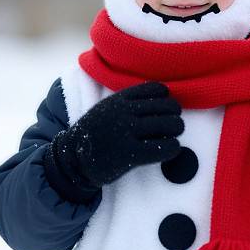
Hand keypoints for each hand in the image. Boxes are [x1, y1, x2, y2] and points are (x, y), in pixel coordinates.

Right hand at [49, 81, 183, 187]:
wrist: (73, 160)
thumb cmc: (95, 133)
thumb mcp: (107, 108)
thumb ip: (128, 101)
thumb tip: (162, 96)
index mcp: (120, 99)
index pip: (156, 89)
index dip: (166, 97)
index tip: (165, 107)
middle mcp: (124, 112)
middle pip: (167, 106)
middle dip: (175, 114)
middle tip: (175, 123)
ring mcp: (127, 132)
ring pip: (169, 125)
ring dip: (177, 130)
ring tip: (173, 135)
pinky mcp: (131, 154)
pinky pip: (164, 147)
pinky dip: (173, 148)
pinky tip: (171, 149)